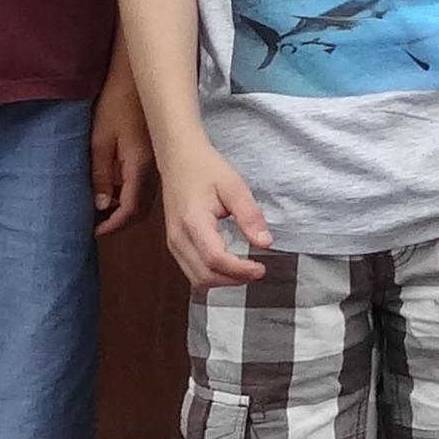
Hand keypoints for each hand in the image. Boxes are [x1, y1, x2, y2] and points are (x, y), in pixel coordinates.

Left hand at [89, 66, 154, 239]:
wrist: (137, 80)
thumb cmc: (115, 105)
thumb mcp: (100, 140)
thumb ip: (101, 175)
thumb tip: (102, 205)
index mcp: (139, 166)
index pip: (130, 208)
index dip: (113, 224)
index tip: (95, 231)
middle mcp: (153, 170)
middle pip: (141, 209)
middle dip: (120, 222)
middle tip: (97, 226)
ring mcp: (156, 164)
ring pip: (144, 199)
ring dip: (124, 209)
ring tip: (102, 212)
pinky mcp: (153, 158)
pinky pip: (143, 186)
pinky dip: (129, 196)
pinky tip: (113, 192)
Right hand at [159, 139, 272, 289]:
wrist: (178, 158)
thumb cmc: (205, 168)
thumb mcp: (235, 187)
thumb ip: (250, 216)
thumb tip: (265, 243)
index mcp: (193, 222)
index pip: (216, 259)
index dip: (240, 270)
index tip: (260, 268)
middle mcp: (178, 236)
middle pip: (204, 276)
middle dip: (233, 280)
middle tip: (257, 270)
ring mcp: (173, 242)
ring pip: (195, 278)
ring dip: (222, 281)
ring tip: (245, 270)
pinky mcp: (174, 243)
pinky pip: (190, 270)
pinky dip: (211, 274)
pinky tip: (229, 265)